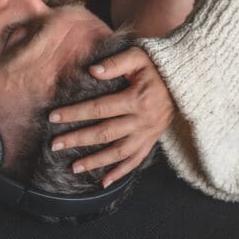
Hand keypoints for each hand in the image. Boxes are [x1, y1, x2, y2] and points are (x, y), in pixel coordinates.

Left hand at [49, 46, 175, 186]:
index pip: (99, 108)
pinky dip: (120, 173)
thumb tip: (92, 71)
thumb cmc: (157, 64)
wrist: (185, 79)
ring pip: (118, 152)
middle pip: (104, 133)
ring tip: (74, 168)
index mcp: (137, 99)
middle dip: (77, 139)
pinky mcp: (152, 140)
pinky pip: (136, 161)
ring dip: (96, 162)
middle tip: (55, 145)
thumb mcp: (139, 56)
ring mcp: (149, 133)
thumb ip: (116, 63)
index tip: (53, 117)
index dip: (75, 113)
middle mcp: (143, 121)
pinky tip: (104, 182)